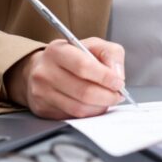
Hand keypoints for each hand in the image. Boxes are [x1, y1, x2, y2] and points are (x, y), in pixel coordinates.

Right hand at [5, 37, 126, 119]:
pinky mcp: (43, 109)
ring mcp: (42, 93)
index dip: (105, 77)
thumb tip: (117, 75)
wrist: (43, 69)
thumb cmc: (71, 56)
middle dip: (107, 96)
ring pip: (79, 108)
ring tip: (108, 100)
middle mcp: (45, 72)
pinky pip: (73, 116)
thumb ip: (110, 54)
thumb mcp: (93, 45)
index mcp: (57, 51)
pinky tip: (94, 105)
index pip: (83, 66)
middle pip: (83, 91)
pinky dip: (89, 113)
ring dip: (100, 106)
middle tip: (117, 95)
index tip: (118, 82)